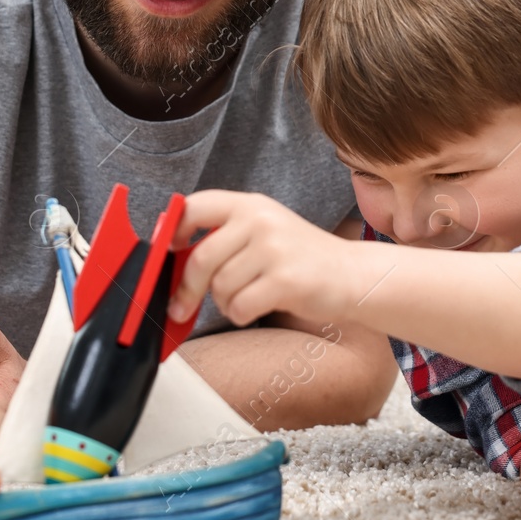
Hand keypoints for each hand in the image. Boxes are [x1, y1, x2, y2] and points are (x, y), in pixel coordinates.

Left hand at [168, 190, 351, 326]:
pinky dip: (241, 314)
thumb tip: (170, 253)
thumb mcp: (265, 229)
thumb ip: (225, 234)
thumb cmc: (301, 258)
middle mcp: (260, 220)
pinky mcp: (285, 280)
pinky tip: (258, 307)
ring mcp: (274, 249)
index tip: (168, 253)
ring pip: (220, 288)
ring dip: (225, 303)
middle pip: (201, 259)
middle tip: (180, 306)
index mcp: (250, 205)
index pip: (195, 207)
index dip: (173, 231)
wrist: (352, 275)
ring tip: (247, 297)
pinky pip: (240, 306)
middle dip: (187, 289)